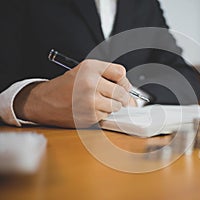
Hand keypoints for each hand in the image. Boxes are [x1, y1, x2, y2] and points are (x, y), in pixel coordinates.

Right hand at [14, 60, 134, 127]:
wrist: (45, 101)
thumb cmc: (67, 86)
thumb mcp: (85, 70)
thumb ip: (108, 75)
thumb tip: (131, 93)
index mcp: (90, 68)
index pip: (121, 73)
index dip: (123, 81)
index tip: (120, 85)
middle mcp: (90, 83)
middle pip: (122, 92)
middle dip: (121, 96)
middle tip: (114, 97)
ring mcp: (90, 101)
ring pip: (117, 106)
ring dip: (112, 106)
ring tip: (98, 102)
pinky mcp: (89, 116)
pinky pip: (107, 116)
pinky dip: (103, 114)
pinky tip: (91, 109)